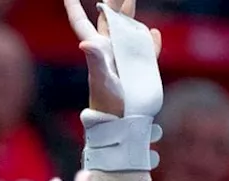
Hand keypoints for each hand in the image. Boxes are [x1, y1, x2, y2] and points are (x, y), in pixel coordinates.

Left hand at [65, 0, 161, 116]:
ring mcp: (126, 58)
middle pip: (109, 19)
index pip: (82, 23)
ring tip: (130, 0)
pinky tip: (153, 33)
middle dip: (111, 2)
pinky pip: (147, 50)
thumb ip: (95, 59)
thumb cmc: (108, 103)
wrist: (123, 121)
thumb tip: (85, 42)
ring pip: (127, 31)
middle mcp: (110, 50)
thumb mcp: (102, 79)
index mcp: (97, 48)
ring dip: (129, 15)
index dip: (74, 8)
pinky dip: (151, 41)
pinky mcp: (141, 69)